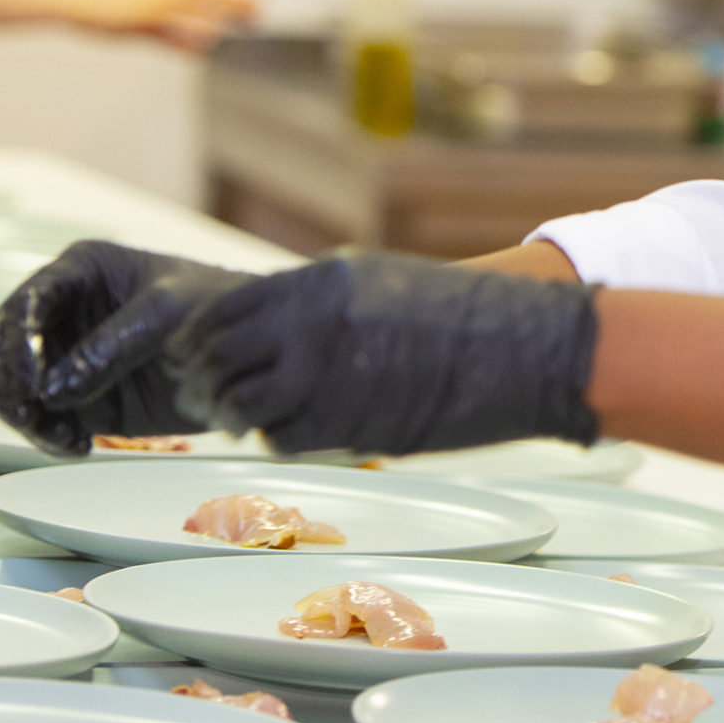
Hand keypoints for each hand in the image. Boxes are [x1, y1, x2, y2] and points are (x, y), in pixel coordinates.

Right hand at [0, 241, 254, 454]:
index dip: (18, 343)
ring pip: (5, 387)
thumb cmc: (212, 308)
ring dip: (21, 416)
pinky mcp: (74, 397)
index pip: (22, 304)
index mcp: (77, 271)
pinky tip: (79, 446)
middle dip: (4, 383)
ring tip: (63, 437)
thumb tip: (52, 390)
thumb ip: (111, 346)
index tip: (37, 381)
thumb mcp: (169, 314)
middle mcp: (58, 311)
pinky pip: (36, 420)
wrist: (246, 351)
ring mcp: (61, 356)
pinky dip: (46, 437)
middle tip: (33, 414)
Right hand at [65, 0, 258, 52]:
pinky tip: (209, 41)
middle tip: (262, 4)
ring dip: (220, 13)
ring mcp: (152, 2)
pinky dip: (190, 34)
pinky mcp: (140, 18)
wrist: (70, 3)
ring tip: (247, 18)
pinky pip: (170, 27)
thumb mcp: (141, 28)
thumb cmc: (102, 12)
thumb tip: (195, 50)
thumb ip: (170, 39)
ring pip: (194, 7)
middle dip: (234, 2)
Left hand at [161, 251, 600, 457]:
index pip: (221, 312)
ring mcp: (329, 376)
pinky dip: (277, 440)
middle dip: (205, 383)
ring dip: (238, 418)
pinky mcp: (350, 424)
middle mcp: (314, 325)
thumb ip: (318, 302)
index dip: (197, 340)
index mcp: (320, 282)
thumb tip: (264, 331)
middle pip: (218, 360)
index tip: (196, 356)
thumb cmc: (463, 317)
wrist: (527, 348)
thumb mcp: (380, 283)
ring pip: (242, 405)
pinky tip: (295, 431)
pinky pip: (282, 439)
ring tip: (247, 420)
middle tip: (207, 398)